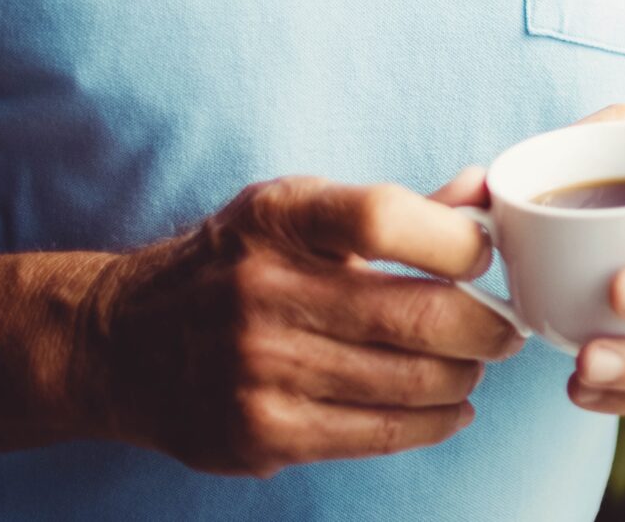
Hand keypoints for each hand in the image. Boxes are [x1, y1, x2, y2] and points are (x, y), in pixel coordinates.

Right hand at [71, 175, 521, 475]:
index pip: (384, 218)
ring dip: (463, 376)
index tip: (485, 256)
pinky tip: (450, 408)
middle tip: (507, 328)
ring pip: (407, 382)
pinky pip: (376, 433)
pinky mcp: (259, 433)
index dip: (455, 240)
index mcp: (277, 217)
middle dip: (486, 327)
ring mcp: (257, 369)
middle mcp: (261, 290)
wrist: (117, 342)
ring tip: (475, 364)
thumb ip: (396, 208)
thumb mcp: (296, 211)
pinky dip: (432, 423)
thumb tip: (487, 191)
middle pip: (414, 315)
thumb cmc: (234, 264)